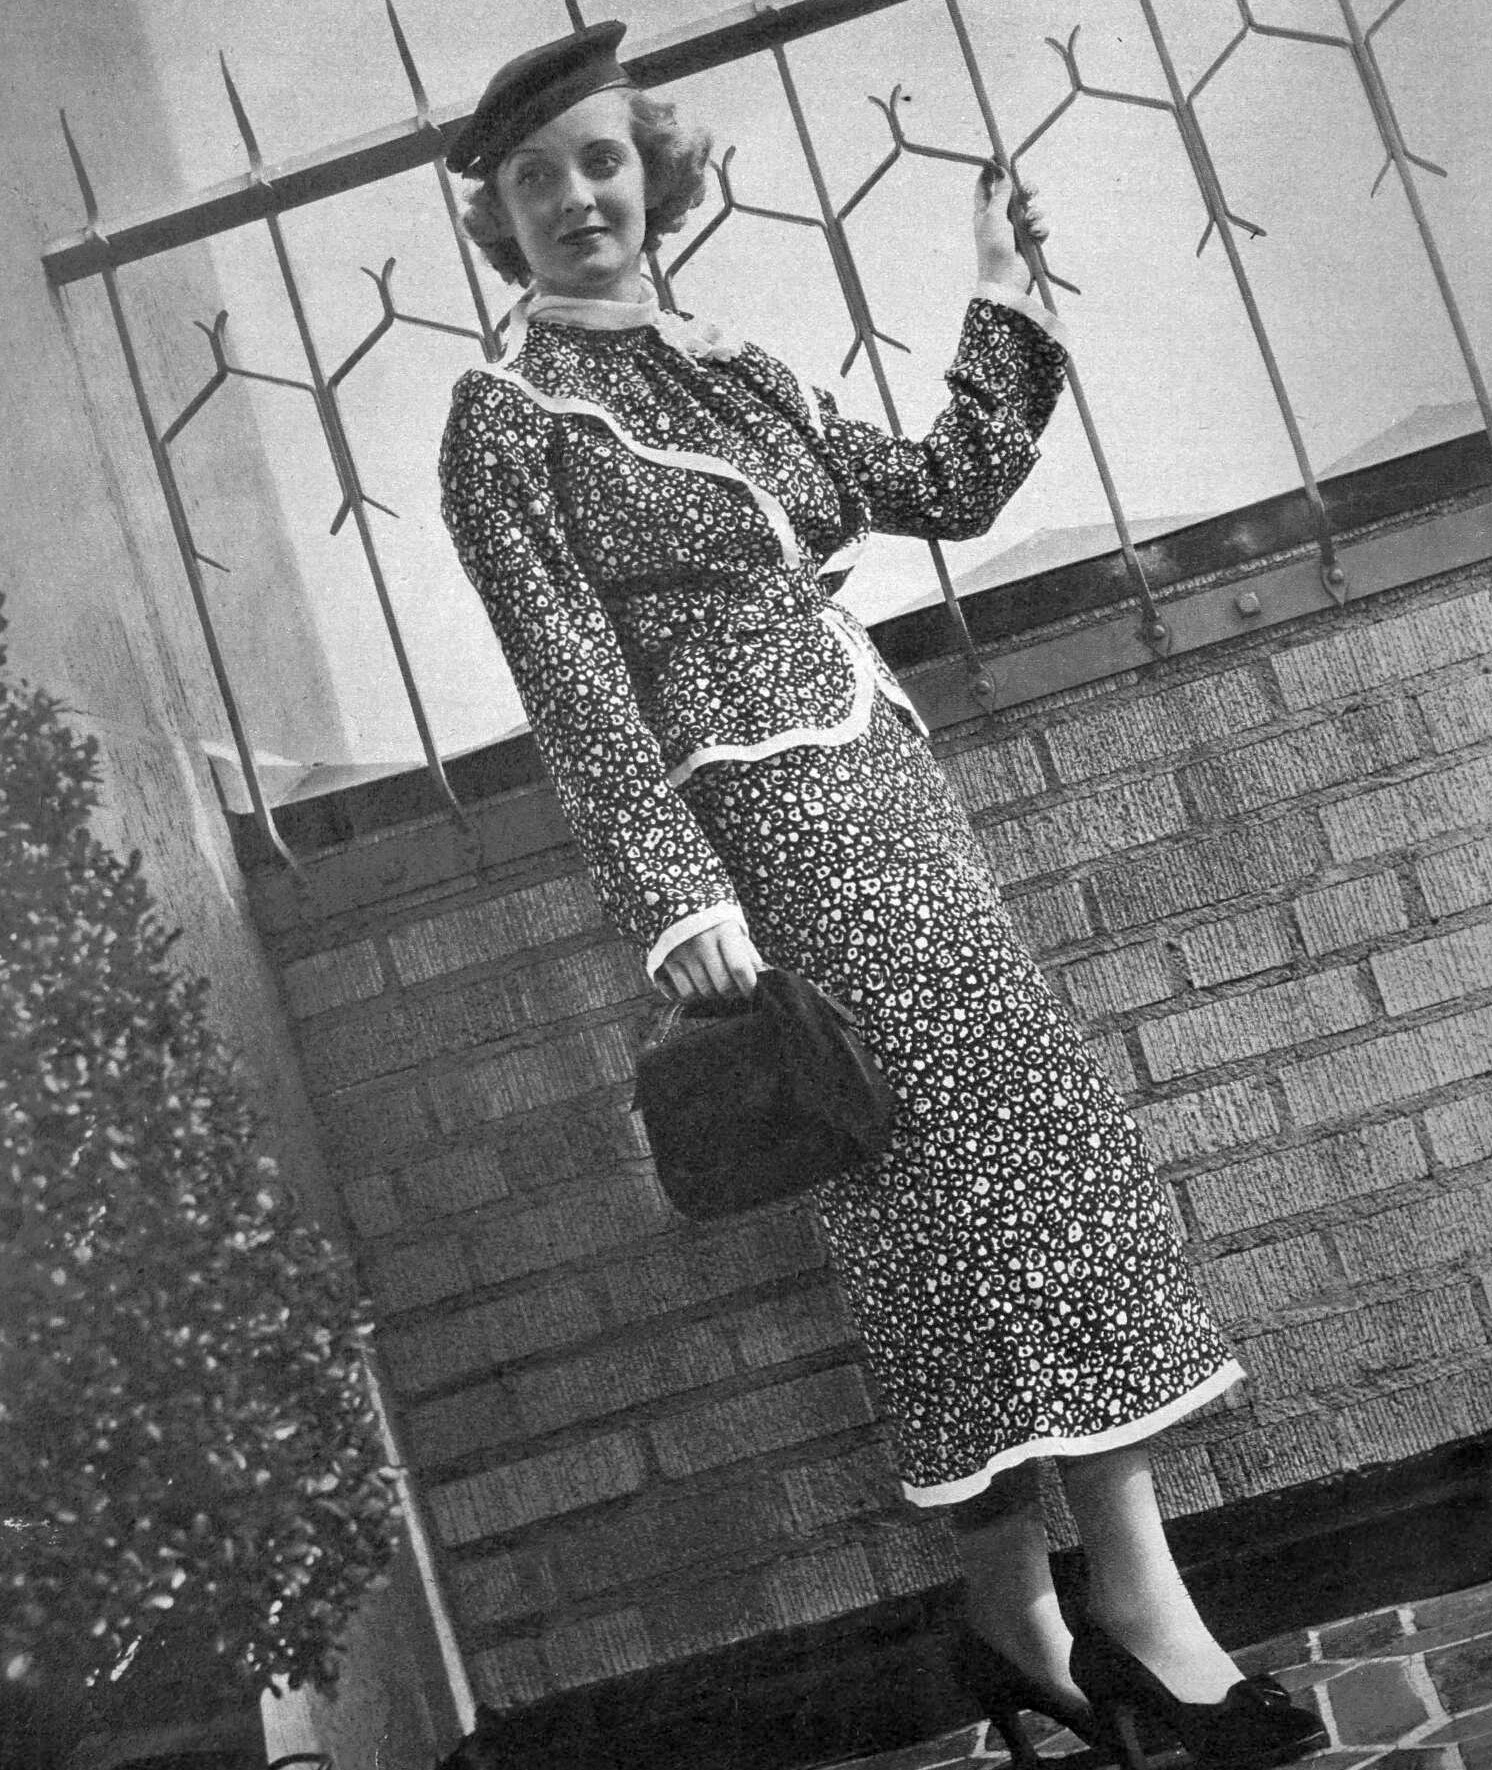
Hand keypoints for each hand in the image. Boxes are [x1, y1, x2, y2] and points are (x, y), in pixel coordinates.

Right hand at [659, 919, 765, 1002]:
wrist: (678, 898)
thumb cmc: (714, 919)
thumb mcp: (734, 927)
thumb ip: (747, 952)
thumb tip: (760, 977)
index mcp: (724, 930)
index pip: (739, 968)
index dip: (748, 986)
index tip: (750, 991)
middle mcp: (702, 941)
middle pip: (722, 986)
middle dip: (731, 993)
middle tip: (732, 989)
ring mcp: (682, 951)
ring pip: (702, 993)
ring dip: (712, 995)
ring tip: (714, 985)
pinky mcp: (666, 959)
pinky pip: (683, 992)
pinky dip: (692, 996)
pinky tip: (697, 987)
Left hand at [973, 160, 1048, 284]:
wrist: (1006, 281)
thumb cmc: (994, 250)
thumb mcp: (993, 218)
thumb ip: (1000, 194)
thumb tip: (1001, 171)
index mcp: (985, 212)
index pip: (985, 186)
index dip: (991, 171)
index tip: (998, 156)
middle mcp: (1000, 219)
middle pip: (1014, 193)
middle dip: (1024, 190)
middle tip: (1029, 191)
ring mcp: (1016, 230)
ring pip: (1031, 209)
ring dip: (1034, 213)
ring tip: (1030, 224)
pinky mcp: (1030, 242)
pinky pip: (1040, 226)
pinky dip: (1040, 229)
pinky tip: (1036, 236)